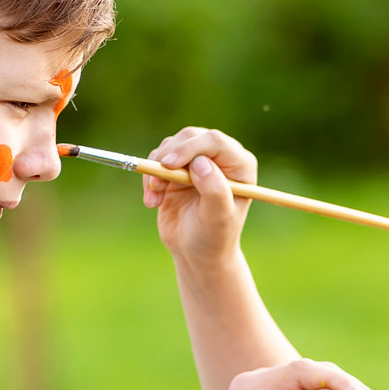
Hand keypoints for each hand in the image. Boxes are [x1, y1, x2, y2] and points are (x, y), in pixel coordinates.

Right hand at [145, 127, 255, 270]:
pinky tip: (152, 202)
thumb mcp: (218, 218)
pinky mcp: (176, 168)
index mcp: (239, 164)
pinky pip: (157, 160)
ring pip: (170, 146)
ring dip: (156, 170)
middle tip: (156, 183)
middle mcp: (220, 157)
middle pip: (190, 137)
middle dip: (169, 157)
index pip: (214, 141)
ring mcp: (197, 160)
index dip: (190, 148)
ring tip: (155, 199)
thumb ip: (214, 190)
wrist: (196, 252)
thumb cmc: (214, 236)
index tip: (169, 164)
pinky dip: (149, 178)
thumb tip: (201, 162)